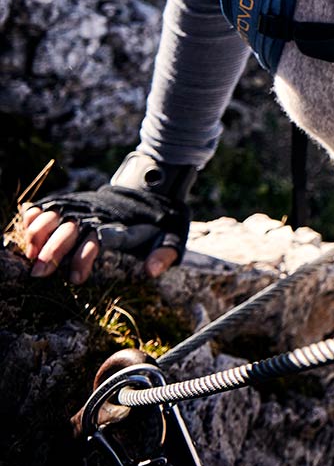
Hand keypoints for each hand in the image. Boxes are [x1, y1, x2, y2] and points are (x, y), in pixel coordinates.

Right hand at [20, 188, 185, 284]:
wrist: (154, 186)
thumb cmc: (161, 218)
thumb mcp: (174, 234)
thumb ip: (165, 253)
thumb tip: (152, 271)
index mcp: (120, 225)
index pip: (96, 241)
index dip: (83, 259)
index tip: (76, 280)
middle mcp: (98, 214)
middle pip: (69, 230)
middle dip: (52, 251)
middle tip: (38, 274)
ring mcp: (85, 205)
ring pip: (55, 215)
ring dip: (38, 234)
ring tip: (29, 254)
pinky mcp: (77, 200)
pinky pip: (50, 203)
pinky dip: (35, 215)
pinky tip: (26, 229)